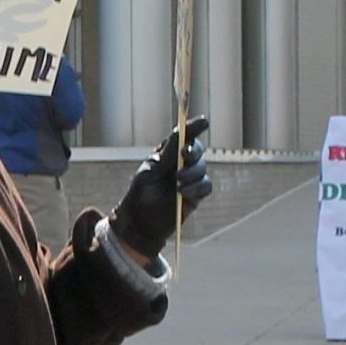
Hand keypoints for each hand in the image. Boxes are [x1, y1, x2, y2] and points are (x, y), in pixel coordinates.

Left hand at [112, 117, 212, 259]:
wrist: (140, 223)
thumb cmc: (141, 194)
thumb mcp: (150, 172)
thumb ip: (167, 154)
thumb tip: (181, 134)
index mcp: (167, 154)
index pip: (183, 136)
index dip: (194, 127)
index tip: (204, 121)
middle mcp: (180, 163)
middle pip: (196, 150)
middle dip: (192, 152)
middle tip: (184, 156)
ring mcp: (190, 178)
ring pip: (202, 168)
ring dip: (191, 174)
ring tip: (177, 184)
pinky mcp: (196, 194)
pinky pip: (205, 186)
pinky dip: (197, 188)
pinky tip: (184, 193)